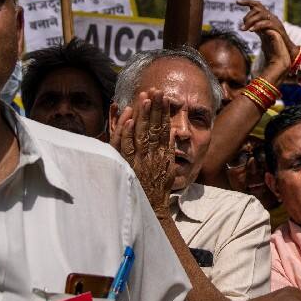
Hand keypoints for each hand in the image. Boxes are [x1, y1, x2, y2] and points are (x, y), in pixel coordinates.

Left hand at [110, 89, 174, 211]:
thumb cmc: (159, 191)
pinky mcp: (129, 166)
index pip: (165, 128)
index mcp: (164, 155)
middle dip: (155, 107)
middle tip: (156, 90)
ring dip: (143, 115)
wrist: (151, 209)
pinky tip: (129, 119)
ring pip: (142, 133)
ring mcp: (141, 160)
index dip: (164, 112)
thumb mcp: (169, 170)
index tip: (164, 97)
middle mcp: (153, 155)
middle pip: (154, 127)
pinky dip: (128, 132)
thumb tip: (174, 136)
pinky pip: (127, 147)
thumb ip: (169, 153)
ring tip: (145, 97)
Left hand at [239, 0, 295, 75]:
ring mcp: (275, 21)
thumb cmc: (275, 43)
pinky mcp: (278, 28)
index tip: (237, 2)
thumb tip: (246, 26)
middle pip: (258, 8)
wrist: (287, 51)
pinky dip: (258, 26)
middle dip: (247, 16)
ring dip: (251, 21)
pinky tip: (251, 30)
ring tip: (244, 29)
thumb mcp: (264, 33)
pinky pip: (266, 23)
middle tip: (241, 27)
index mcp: (267, 16)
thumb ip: (257, 28)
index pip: (257, 4)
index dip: (248, 1)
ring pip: (261, 14)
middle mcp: (272, 16)